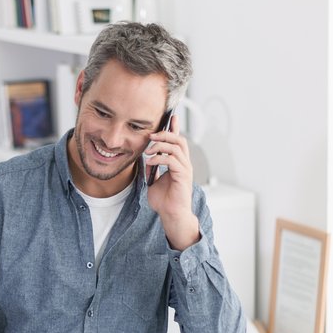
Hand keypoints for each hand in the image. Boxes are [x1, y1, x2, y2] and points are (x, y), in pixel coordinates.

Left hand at [145, 115, 199, 249]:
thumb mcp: (154, 181)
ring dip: (160, 145)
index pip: (178, 141)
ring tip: (148, 150)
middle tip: (151, 135)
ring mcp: (185, 169)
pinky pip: (172, 160)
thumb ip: (152, 169)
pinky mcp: (183, 176)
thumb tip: (146, 159)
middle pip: (179, 140)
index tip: (170, 116)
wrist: (171, 215)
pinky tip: (150, 161)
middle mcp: (184, 164)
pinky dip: (159, 158)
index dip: (174, 128)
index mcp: (178, 163)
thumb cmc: (164, 201)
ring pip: (177, 147)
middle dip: (165, 133)